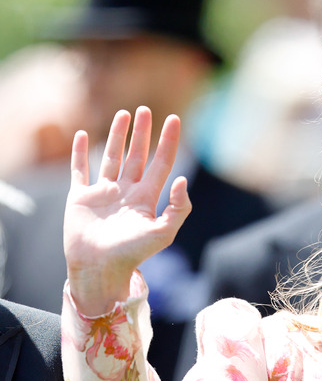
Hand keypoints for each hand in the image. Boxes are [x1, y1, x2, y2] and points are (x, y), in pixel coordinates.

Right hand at [64, 106, 191, 315]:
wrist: (99, 269)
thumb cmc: (133, 255)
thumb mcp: (164, 233)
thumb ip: (178, 208)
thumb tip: (181, 180)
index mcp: (146, 198)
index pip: (161, 163)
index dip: (168, 141)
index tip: (174, 119)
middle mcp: (126, 191)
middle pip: (137, 155)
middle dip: (142, 133)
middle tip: (145, 110)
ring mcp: (103, 193)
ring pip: (111, 157)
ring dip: (116, 136)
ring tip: (123, 115)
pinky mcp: (80, 198)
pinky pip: (80, 170)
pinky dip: (80, 152)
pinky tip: (82, 135)